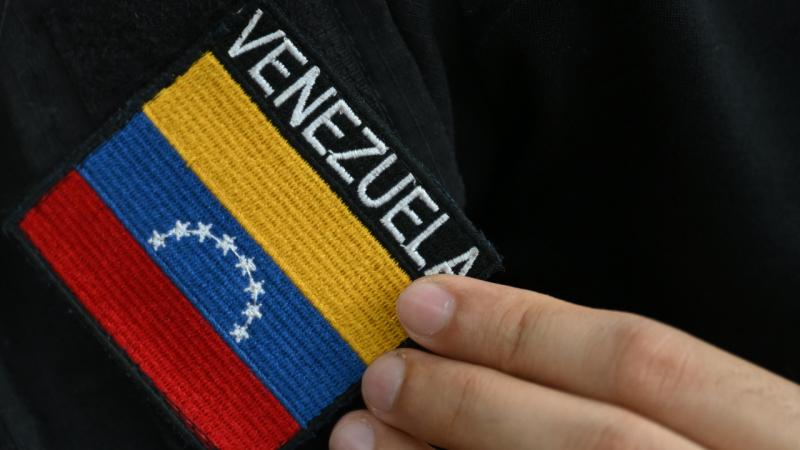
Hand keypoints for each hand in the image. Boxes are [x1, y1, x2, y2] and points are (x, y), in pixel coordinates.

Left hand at [329, 275, 799, 449]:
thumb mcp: (750, 428)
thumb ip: (668, 404)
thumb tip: (522, 365)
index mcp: (781, 435)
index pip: (640, 362)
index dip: (521, 327)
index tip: (428, 301)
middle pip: (590, 440)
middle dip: (472, 401)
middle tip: (381, 374)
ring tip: (362, 440)